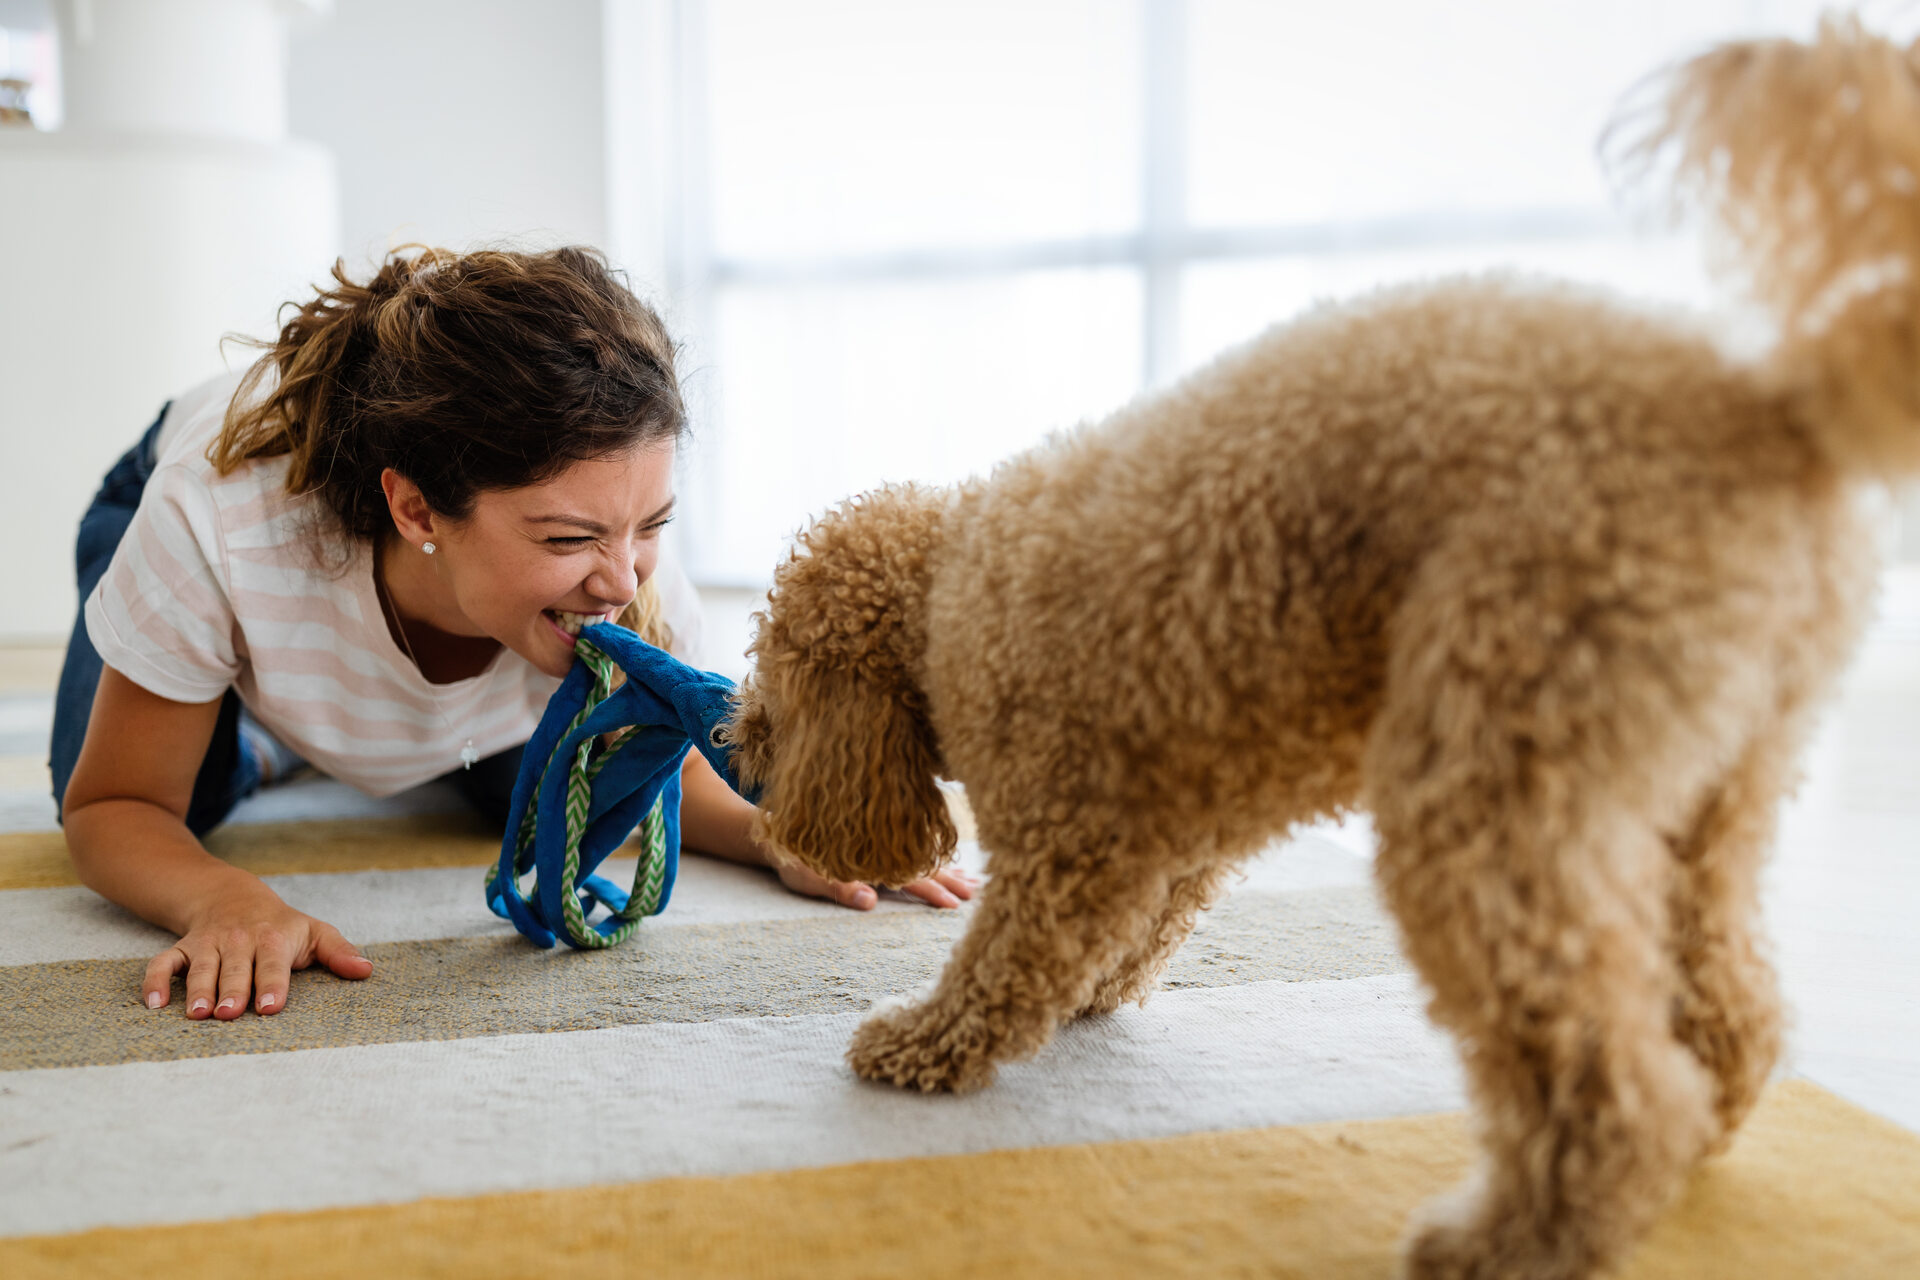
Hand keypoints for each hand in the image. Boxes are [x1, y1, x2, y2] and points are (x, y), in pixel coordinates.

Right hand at [143, 880, 373, 1018]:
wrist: (232, 896)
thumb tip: (366, 970)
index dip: (272, 985)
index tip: (272, 1007)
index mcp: (273, 940)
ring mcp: (208, 945)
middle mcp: (238, 941)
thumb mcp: (314, 932)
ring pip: (200, 968)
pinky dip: (154, 980)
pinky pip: (163, 962)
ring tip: (196, 1015)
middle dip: (232, 991)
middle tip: (229, 1015)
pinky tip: (153, 1003)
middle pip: (234, 969)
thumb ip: (339, 952)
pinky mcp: (182, 948)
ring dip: (197, 990)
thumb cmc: (282, 926)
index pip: (273, 964)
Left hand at [774, 860, 979, 910]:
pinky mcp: (875, 842)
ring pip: (922, 856)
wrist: (775, 828)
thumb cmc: (790, 857)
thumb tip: (872, 902)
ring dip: (948, 868)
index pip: (910, 877)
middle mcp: (880, 849)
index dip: (934, 891)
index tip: (957, 905)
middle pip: (924, 865)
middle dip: (952, 879)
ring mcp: (880, 844)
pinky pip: (911, 850)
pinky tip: (946, 863)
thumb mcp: (808, 878)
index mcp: (871, 858)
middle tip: (979, 892)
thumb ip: (840, 889)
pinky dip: (932, 857)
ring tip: (974, 879)